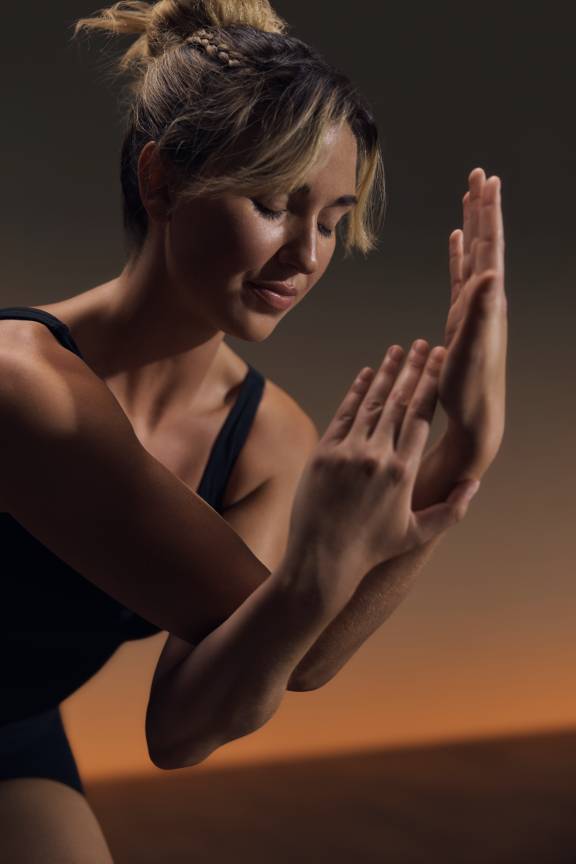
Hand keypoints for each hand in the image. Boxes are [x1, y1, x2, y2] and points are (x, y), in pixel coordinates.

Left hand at [284, 343, 480, 607]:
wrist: (323, 558)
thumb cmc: (373, 549)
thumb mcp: (417, 534)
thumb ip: (451, 510)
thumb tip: (474, 482)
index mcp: (404, 472)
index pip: (422, 416)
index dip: (432, 384)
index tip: (441, 362)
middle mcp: (377, 456)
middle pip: (400, 402)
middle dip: (414, 370)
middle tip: (425, 345)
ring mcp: (348, 452)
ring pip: (372, 403)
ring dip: (387, 374)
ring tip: (398, 351)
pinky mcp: (325, 452)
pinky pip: (344, 414)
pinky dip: (356, 392)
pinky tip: (367, 374)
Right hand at [438, 168, 506, 464]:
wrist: (475, 414)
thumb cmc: (470, 387)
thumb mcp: (472, 348)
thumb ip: (480, 311)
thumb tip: (490, 273)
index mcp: (488, 299)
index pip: (491, 247)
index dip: (488, 213)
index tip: (488, 180)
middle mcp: (485, 297)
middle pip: (486, 243)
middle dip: (483, 209)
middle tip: (481, 175)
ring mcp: (474, 306)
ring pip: (474, 255)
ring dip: (473, 226)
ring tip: (470, 198)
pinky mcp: (462, 317)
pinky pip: (460, 276)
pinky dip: (459, 256)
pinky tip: (456, 243)